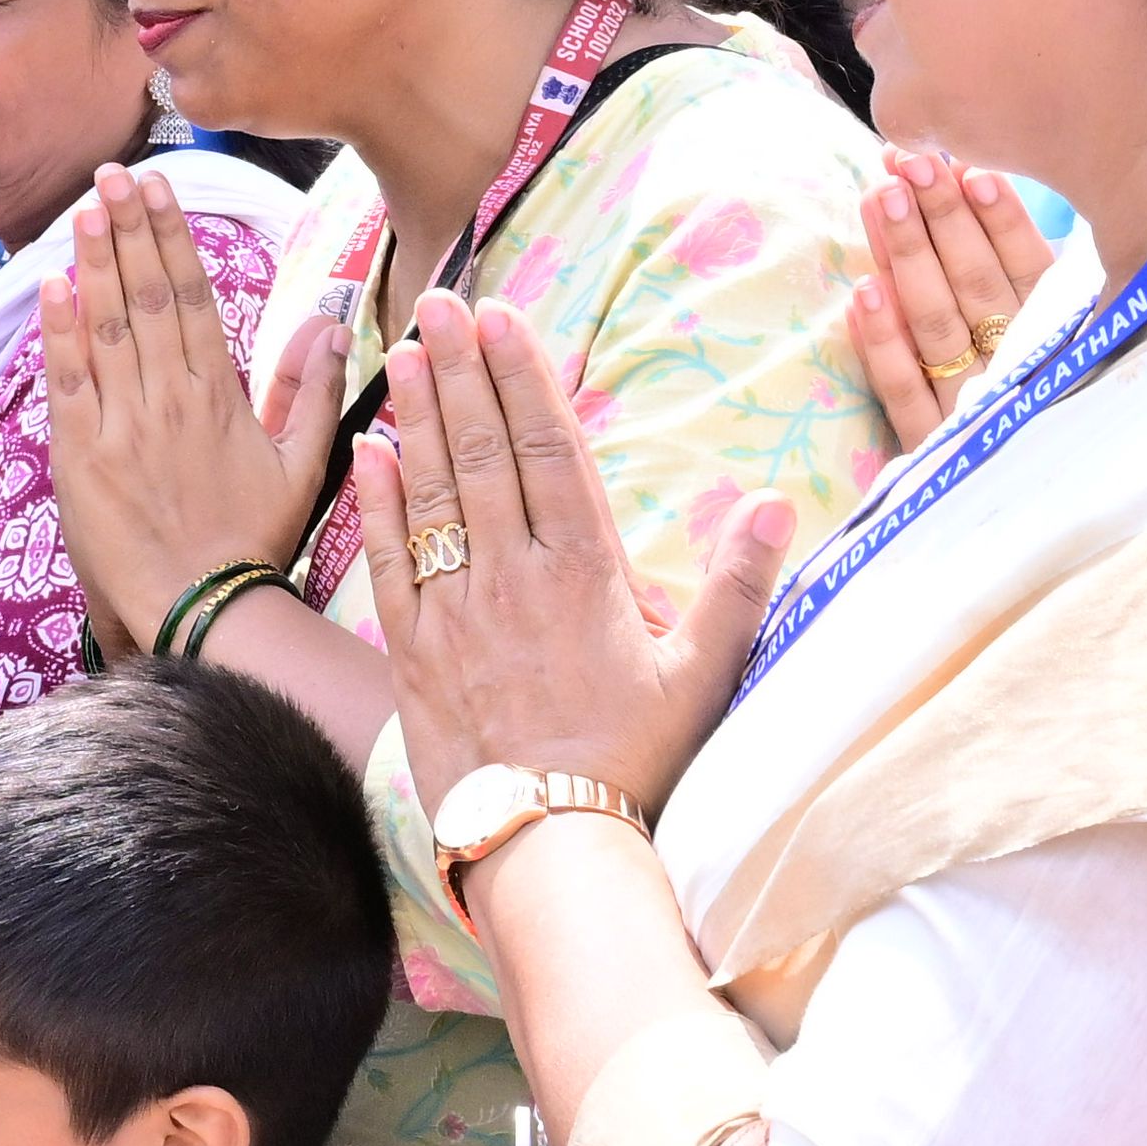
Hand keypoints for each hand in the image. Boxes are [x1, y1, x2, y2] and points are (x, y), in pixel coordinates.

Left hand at [42, 162, 335, 652]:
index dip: (172, 236)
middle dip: (130, 228)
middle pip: (148, 294)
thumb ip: (314, 385)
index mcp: (221, 393)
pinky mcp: (82, 454)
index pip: (194, 295)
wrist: (204, 607)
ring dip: (95, 261)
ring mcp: (124, 423)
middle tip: (114, 174)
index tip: (159, 188)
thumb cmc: (251, 540)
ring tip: (87, 208)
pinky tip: (54, 282)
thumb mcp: (303, 463)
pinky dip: (61, 329)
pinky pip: (70, 379)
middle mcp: (172, 396)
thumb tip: (329, 315)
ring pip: (108, 325)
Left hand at [358, 290, 784, 817]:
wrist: (549, 846)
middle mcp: (514, 576)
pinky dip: (379, 502)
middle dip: (461, 369)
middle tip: (441, 299)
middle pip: (484, 450)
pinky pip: (391, 561)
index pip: (550, 448)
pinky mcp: (414, 651)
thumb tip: (776, 504)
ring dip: (417, 414)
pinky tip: (370, 449)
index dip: (523, 376)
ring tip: (405, 347)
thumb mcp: (703, 677)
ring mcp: (456, 610)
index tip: (504, 317)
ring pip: (432, 492)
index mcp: (585, 572)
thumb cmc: (636, 765)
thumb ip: (738, 587)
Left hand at [847, 149, 1054, 452]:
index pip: (1031, 272)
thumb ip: (1045, 281)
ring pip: (936, 327)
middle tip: (909, 165)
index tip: (970, 172)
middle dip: (941, 222)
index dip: (1001, 221)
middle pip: (976, 288)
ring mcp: (974, 410)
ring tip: (881, 199)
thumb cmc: (1046, 394)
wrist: (1039, 505)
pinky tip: (862, 292)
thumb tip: (991, 194)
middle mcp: (1020, 372)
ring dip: (908, 259)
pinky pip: (902, 392)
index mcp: (1063, 339)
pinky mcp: (932, 447)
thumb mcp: (1067, 335)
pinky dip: (882, 343)